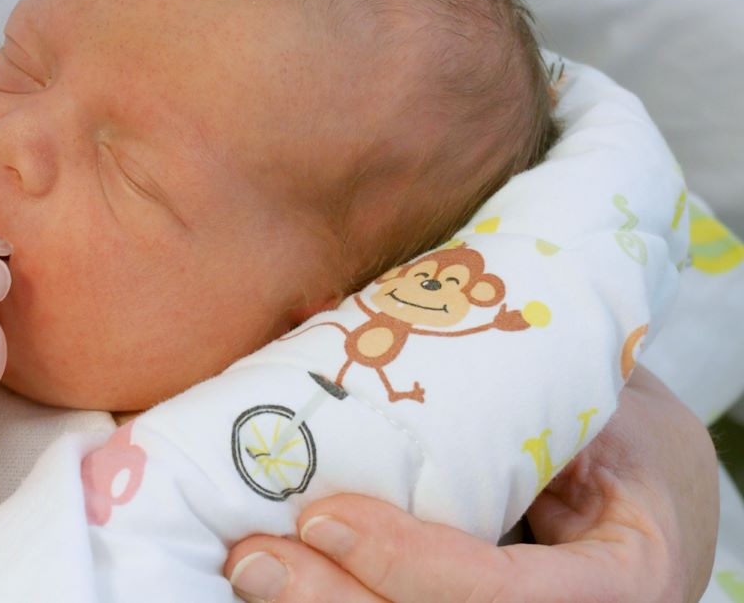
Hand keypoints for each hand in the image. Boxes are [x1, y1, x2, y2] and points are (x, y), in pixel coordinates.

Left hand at [225, 366, 717, 601]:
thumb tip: (355, 322)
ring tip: (248, 566)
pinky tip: (280, 578)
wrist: (649, 489)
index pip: (499, 593)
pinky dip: (338, 599)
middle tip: (253, 559)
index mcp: (620, 580)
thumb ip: (513, 392)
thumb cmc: (622, 432)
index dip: (405, 563)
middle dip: (335, 601)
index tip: (323, 518)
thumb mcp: (598, 408)